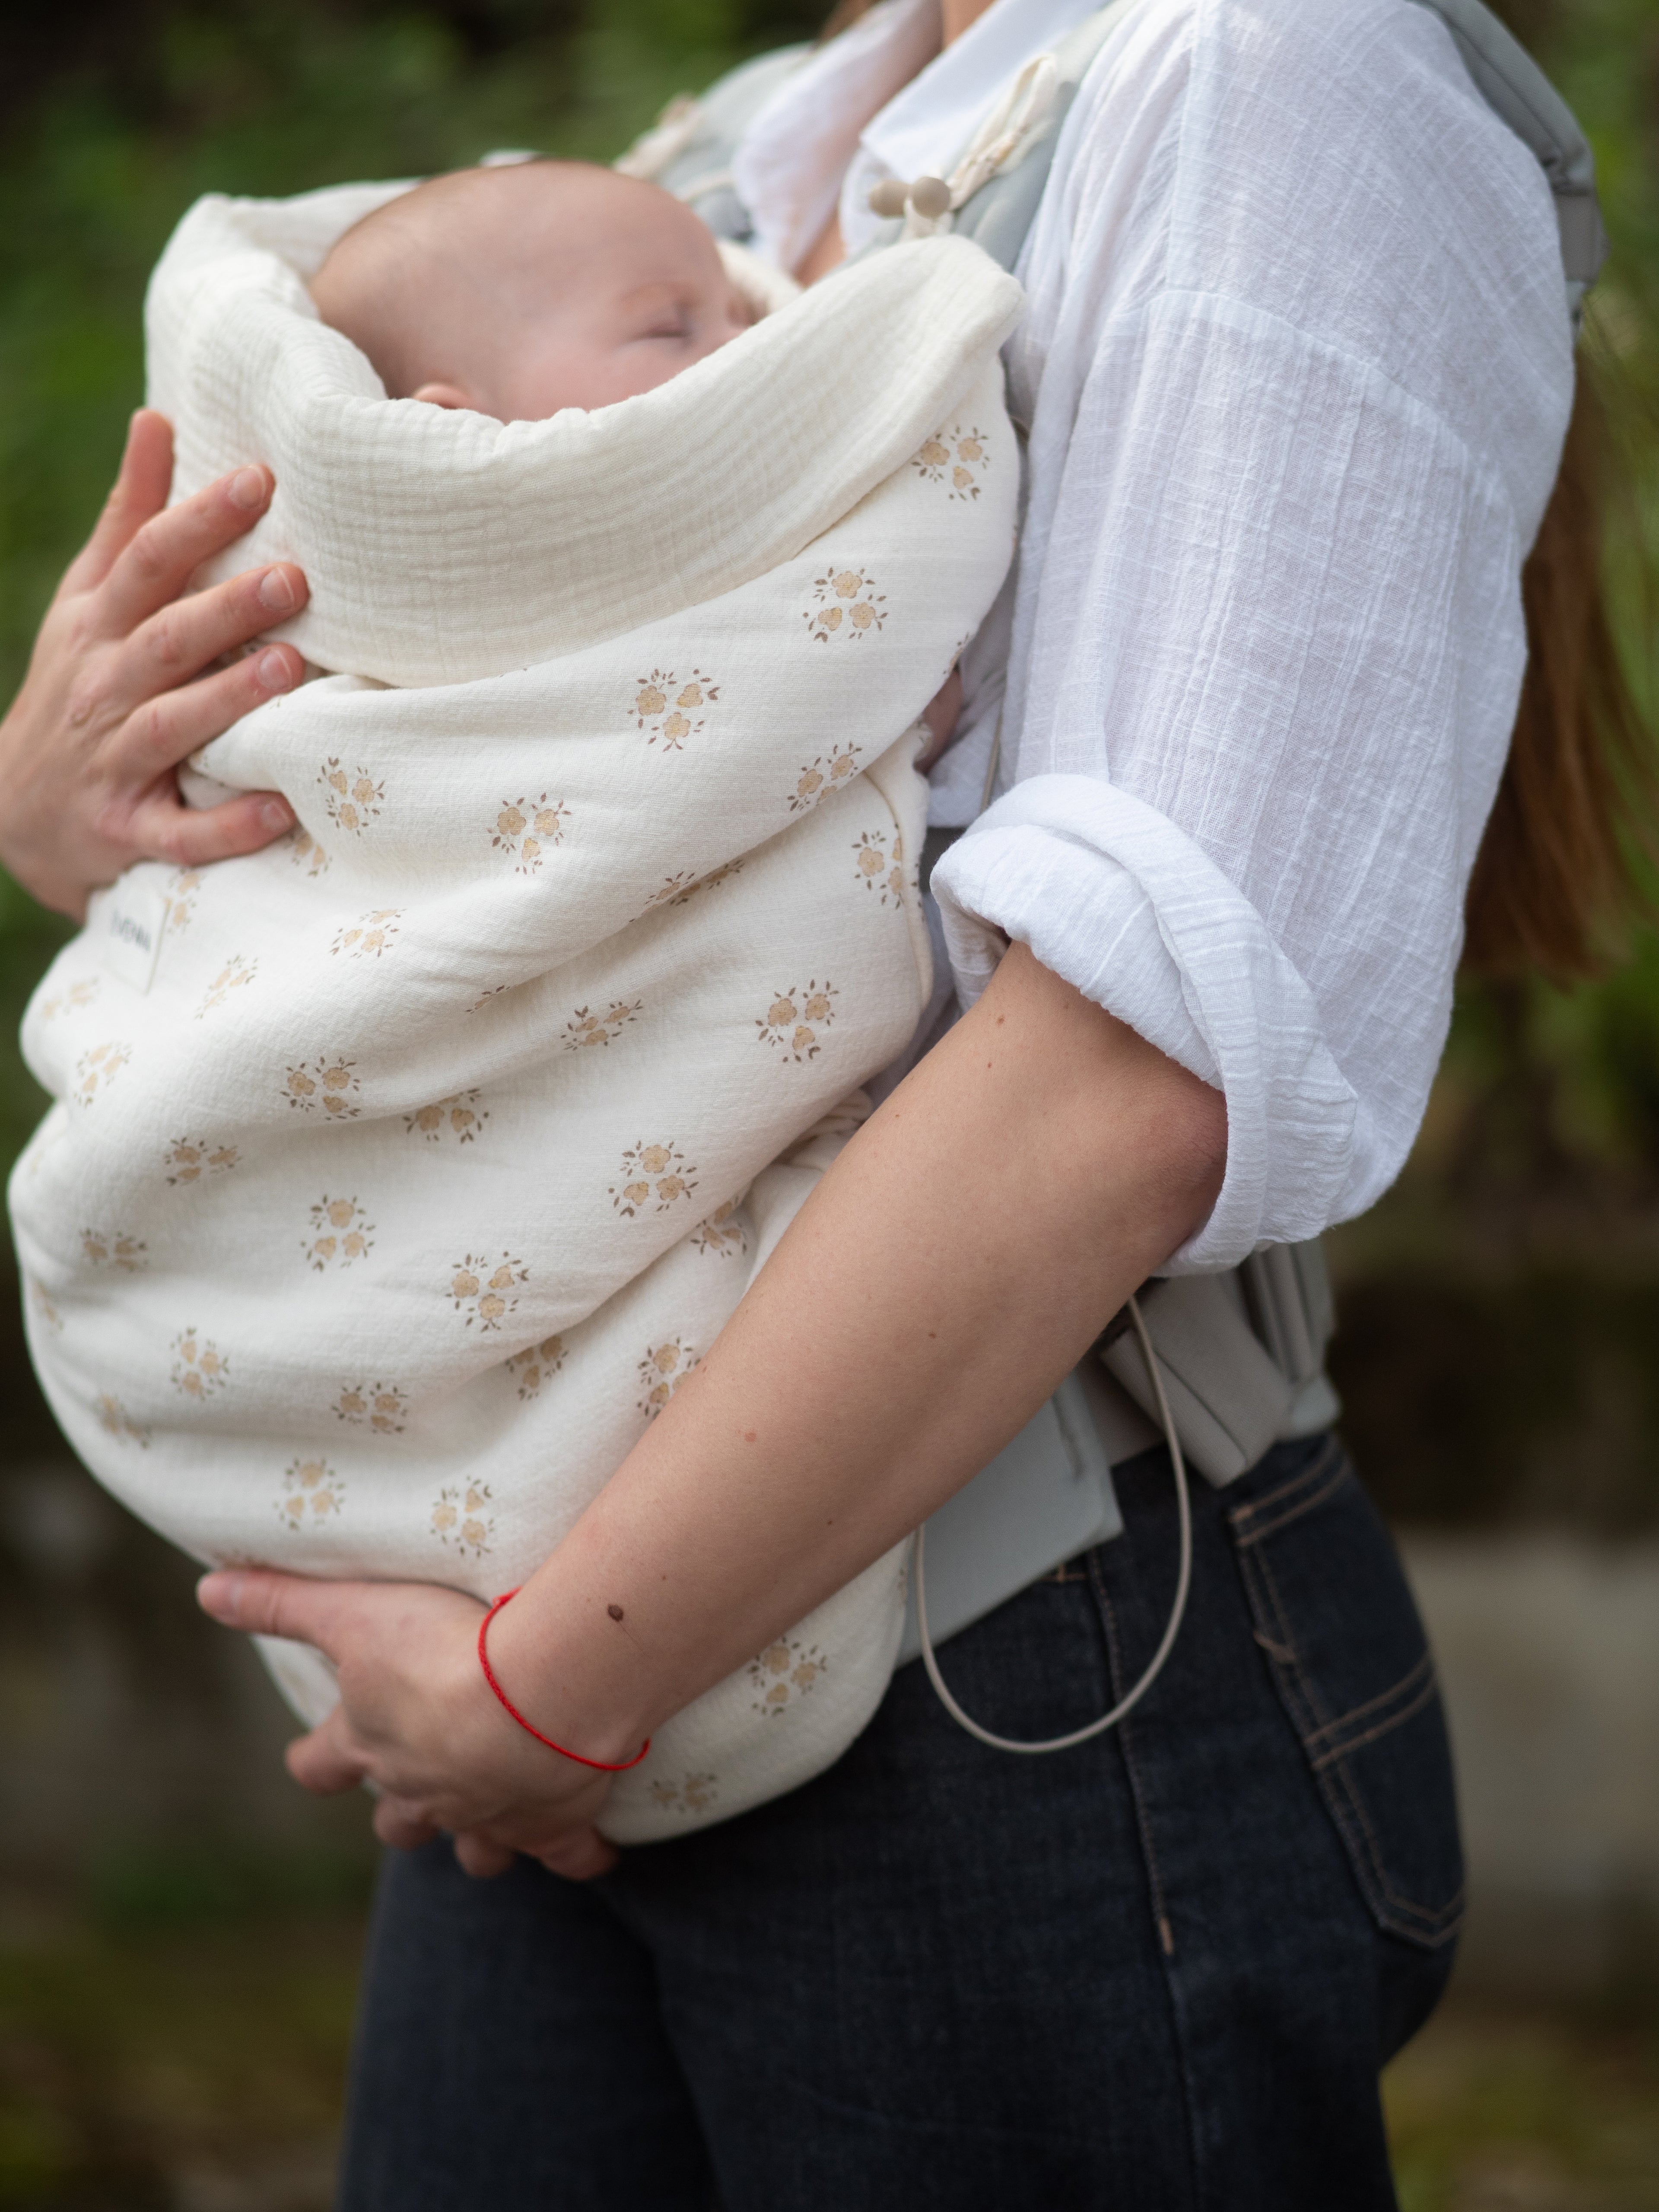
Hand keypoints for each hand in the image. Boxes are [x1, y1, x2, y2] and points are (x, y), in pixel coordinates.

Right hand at [0, 409, 309, 918]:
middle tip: (296, 578)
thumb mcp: (88, 601)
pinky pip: (180, 833)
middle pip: (166, 637)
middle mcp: (105, 687)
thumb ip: (129, 518)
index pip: (146, 560)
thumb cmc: (80, 685)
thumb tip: (157, 417)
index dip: (199, 518)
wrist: (18, 812)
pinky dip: (226, 827)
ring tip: (289, 670)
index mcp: (99, 626)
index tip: (261, 477)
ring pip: (171, 726)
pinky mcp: (127, 832)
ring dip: (227, 699)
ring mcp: (114, 761)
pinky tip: (279, 810)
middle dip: (227, 607)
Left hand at [196, 1568, 620, 1881]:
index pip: (319, 1766)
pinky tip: (589, 1848)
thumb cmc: (441, 1649)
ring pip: (476, 1852)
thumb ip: (282, 1603)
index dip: (313, 1761)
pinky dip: (579, 1855)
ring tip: (496, 1818)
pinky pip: (569, 1857)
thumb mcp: (352, 1612)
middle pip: (398, 1824)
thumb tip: (208, 1590)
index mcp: (372, 1745)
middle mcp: (424, 1792)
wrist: (536, 1698)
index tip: (309, 1758)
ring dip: (482, 1841)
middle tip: (419, 1783)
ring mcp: (489, 1817)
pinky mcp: (552, 1825)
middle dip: (402, 1814)